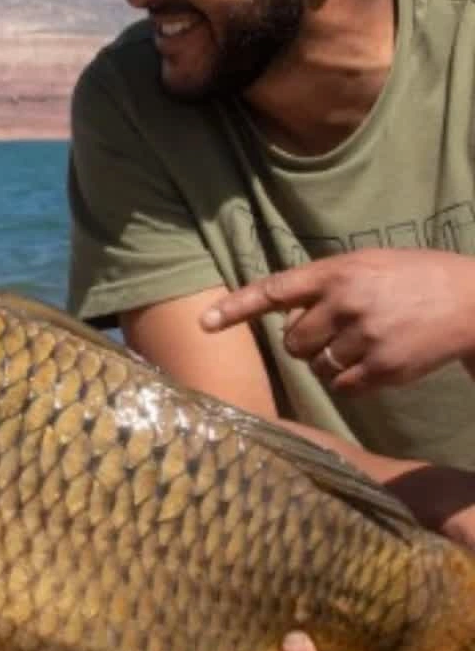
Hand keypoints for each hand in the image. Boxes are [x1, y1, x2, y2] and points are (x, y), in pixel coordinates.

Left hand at [201, 250, 474, 394]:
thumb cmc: (412, 279)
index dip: (235, 308)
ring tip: (362, 343)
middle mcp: (345, 303)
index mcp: (337, 273)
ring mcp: (364, 337)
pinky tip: (375, 362)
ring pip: (316, 367)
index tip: (203, 324)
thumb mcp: (366, 264)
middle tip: (336, 331)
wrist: (472, 301)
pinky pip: (342, 386)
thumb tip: (283, 319)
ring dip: (329, 362)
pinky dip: (350, 380)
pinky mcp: (383, 368)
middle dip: (306, 342)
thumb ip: (322, 285)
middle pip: (292, 341)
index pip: (274, 291)